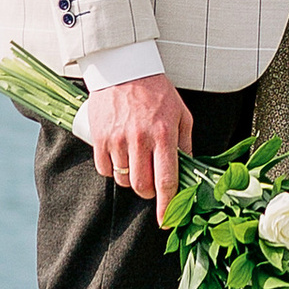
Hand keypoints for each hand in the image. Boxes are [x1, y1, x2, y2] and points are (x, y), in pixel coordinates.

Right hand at [84, 74, 194, 207]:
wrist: (124, 68)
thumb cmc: (156, 91)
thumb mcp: (181, 113)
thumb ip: (185, 143)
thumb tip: (188, 170)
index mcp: (164, 134)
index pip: (166, 179)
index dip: (168, 205)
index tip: (167, 220)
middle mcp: (140, 139)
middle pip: (142, 186)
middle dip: (149, 193)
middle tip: (152, 183)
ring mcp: (117, 139)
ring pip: (124, 180)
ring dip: (132, 179)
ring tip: (136, 162)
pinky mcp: (99, 138)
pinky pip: (105, 170)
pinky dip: (113, 170)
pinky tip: (120, 157)